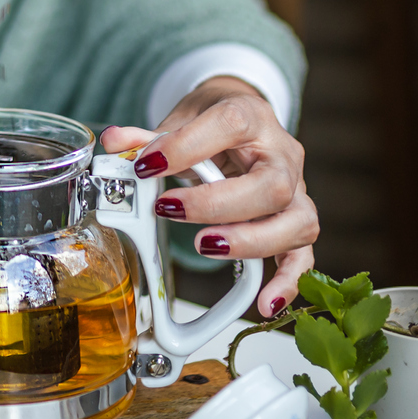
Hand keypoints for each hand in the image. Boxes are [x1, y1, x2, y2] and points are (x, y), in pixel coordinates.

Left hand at [101, 76, 317, 320]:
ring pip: (297, 221)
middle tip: (169, 210)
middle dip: (217, 204)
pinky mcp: (296, 219)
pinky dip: (287, 281)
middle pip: (272, 185)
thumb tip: (113, 143)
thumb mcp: (181, 118)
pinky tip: (264, 302)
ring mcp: (297, 189)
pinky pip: (304, 254)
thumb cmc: (214, 121)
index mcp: (251, 116)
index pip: (231, 123)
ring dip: (251, 241)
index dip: (187, 146)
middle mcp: (282, 153)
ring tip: (205, 245)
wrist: (244, 119)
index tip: (147, 166)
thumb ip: (148, 136)